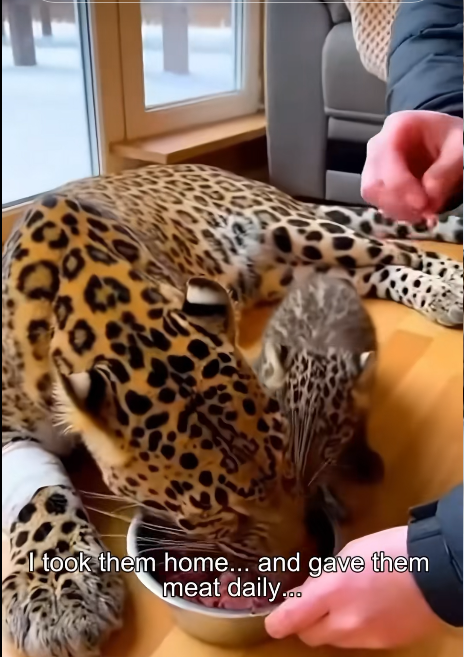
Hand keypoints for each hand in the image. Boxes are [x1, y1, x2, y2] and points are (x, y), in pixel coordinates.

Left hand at [265, 526, 443, 648]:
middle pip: (310, 635)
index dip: (278, 622)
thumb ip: (324, 578)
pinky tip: (366, 609)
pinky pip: (356, 642)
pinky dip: (352, 630)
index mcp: (333, 591)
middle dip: (305, 622)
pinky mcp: (384, 645)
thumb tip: (308, 594)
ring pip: (333, 640)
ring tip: (344, 601)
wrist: (435, 572)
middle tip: (312, 603)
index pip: (292, 618)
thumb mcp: (348, 554)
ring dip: (329, 626)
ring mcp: (366, 637)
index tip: (273, 621)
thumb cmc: (389, 551)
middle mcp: (345, 621)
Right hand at [361, 111, 462, 224]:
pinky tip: (418, 211)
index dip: (400, 187)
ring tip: (424, 211)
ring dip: (399, 210)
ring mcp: (375, 166)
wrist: (447, 141)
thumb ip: (446, 170)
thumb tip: (430, 195)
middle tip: (425, 211)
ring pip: (373, 197)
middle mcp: (378, 146)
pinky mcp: (378, 184)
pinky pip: (380, 203)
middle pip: (372, 184)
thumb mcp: (459, 147)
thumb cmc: (450, 138)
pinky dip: (399, 212)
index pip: (384, 161)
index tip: (423, 204)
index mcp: (397, 128)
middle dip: (398, 203)